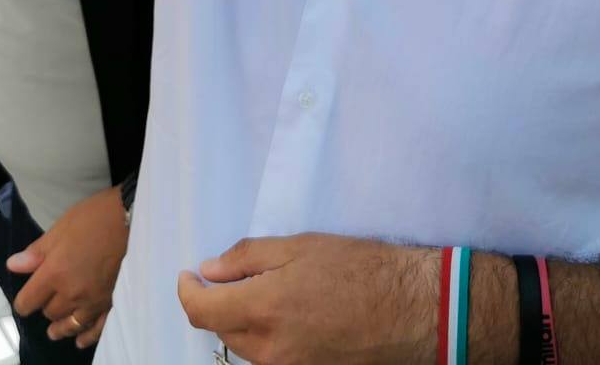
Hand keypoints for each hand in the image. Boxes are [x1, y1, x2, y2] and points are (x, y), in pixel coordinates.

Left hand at [7, 185, 128, 347]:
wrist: (132, 217)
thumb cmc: (93, 217)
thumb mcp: (60, 228)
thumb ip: (36, 252)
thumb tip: (12, 266)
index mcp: (54, 274)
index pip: (28, 302)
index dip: (24, 301)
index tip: (26, 297)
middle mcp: (72, 293)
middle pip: (50, 313)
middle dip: (45, 306)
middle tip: (48, 298)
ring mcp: (93, 302)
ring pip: (70, 325)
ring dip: (61, 327)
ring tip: (55, 330)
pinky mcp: (112, 303)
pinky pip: (96, 328)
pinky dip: (86, 336)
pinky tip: (80, 340)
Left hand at [177, 234, 438, 364]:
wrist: (413, 311)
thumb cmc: (362, 270)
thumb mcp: (301, 246)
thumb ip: (247, 258)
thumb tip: (209, 271)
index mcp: (264, 309)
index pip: (201, 312)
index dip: (187, 292)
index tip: (189, 276)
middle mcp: (271, 350)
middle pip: (222, 331)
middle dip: (219, 304)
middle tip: (233, 279)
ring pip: (247, 349)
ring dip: (245, 323)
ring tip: (272, 296)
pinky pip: (273, 361)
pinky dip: (270, 340)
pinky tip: (293, 318)